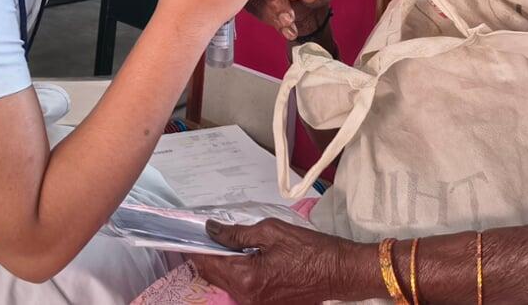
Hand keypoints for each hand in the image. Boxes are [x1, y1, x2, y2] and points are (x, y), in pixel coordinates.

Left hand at [191, 219, 357, 304]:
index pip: (208, 262)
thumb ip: (236, 233)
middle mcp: (247, 297)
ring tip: (221, 243)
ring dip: (219, 264)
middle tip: (204, 235)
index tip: (188, 233)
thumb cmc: (310, 249)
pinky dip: (234, 273)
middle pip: (213, 275)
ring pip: (225, 283)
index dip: (195, 246)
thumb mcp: (271, 231)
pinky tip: (238, 258)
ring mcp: (256, 304)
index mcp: (246, 277)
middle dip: (205, 255)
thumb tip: (212, 230)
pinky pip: (240, 289)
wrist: (338, 272)